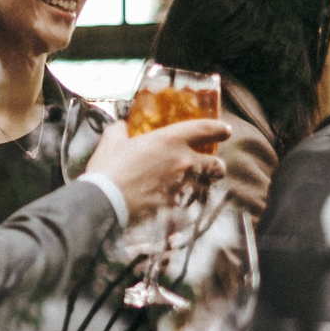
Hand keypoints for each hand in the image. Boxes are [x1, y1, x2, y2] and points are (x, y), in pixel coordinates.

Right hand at [85, 117, 228, 220]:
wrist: (105, 200)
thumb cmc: (109, 167)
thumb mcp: (112, 139)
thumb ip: (121, 129)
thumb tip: (122, 127)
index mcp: (170, 139)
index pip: (206, 129)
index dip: (219, 129)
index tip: (224, 131)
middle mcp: (182, 161)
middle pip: (215, 164)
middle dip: (217, 165)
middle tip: (211, 165)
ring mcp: (180, 185)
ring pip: (205, 185)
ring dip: (201, 183)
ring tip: (194, 183)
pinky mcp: (172, 204)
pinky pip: (185, 200)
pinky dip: (182, 198)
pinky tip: (172, 198)